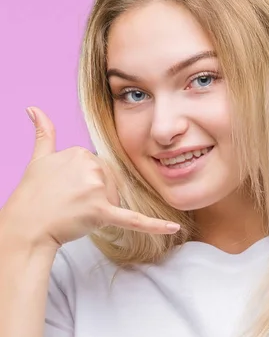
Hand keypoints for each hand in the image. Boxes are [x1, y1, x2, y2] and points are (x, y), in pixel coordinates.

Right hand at [3, 106, 179, 247]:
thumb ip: (44, 133)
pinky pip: (134, 219)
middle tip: (72, 203)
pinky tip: (174, 228)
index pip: (101, 168)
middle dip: (97, 195)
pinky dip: (155, 225)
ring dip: (102, 208)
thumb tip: (33, 108)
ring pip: (115, 198)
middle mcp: (89, 166)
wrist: (26, 227)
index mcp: (80, 152)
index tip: (69, 189)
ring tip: (77, 211)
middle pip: (111, 181)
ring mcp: (95, 189)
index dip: (89, 182)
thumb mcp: (38, 159)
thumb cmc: (33, 195)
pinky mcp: (100, 211)